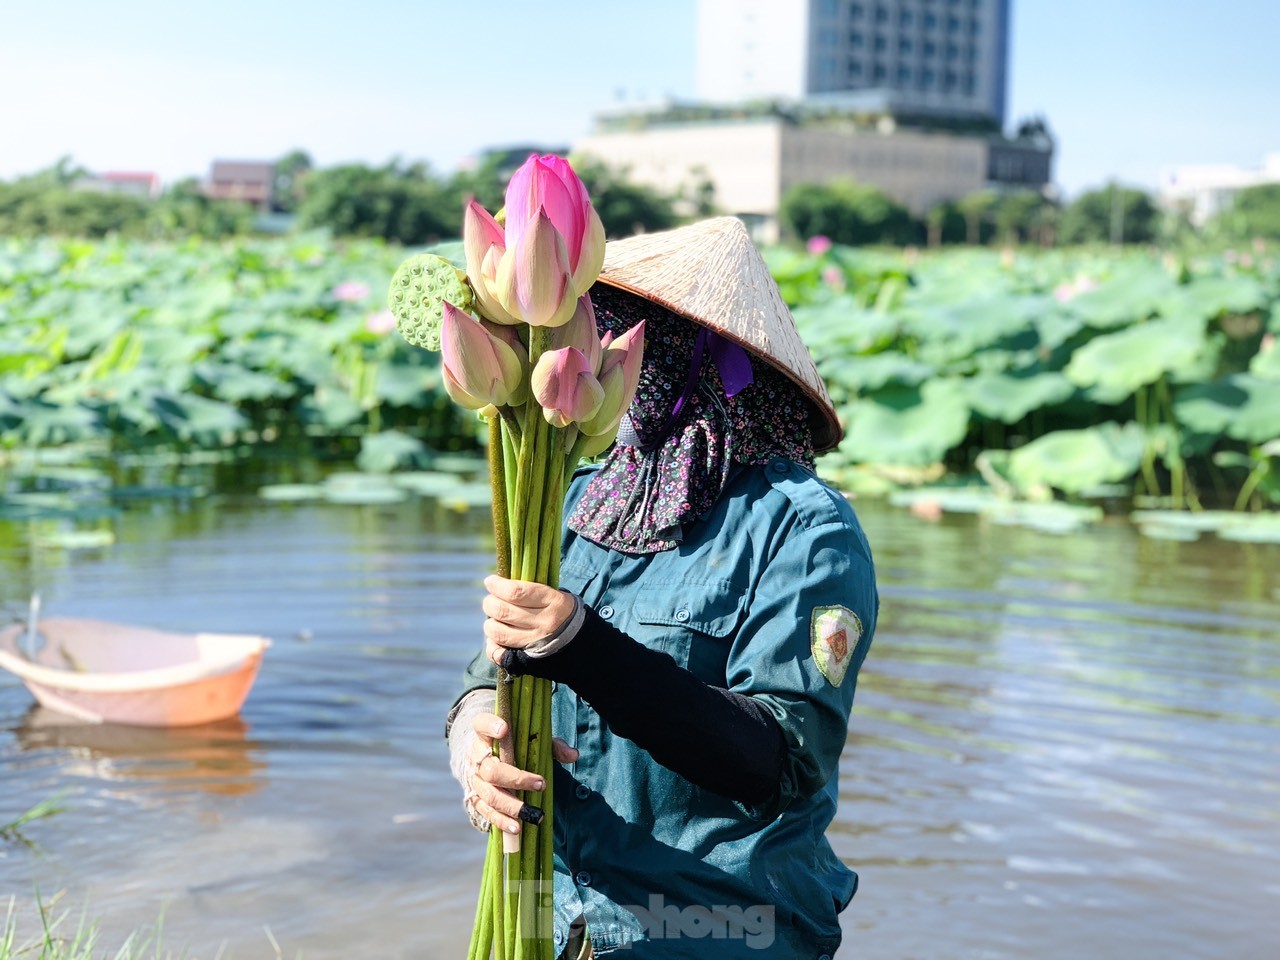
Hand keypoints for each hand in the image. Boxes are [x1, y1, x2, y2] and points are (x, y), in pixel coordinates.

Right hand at [467, 711, 578, 834]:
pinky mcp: (475, 797)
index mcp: (485, 735)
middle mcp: (476, 756)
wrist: (487, 756)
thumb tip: (573, 755)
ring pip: (489, 794)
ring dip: (512, 806)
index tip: (505, 729)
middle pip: (491, 770)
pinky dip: (501, 821)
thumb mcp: (533, 740)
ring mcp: (474, 779)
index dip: (491, 726)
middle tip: (541, 784)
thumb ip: (553, 745)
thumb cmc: (514, 745)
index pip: (481, 724)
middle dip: (516, 779)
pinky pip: (486, 811)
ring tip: (533, 815)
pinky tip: (517, 828)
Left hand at [482, 575, 576, 666]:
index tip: (490, 581)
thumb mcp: (557, 595)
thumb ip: (532, 589)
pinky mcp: (527, 659)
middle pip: (503, 611)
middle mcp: (544, 623)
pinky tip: (495, 638)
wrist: (581, 644)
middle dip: (490, 603)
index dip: (498, 586)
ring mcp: (535, 643)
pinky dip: (491, 645)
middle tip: (490, 600)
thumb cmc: (563, 613)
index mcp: (553, 602)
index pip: (516, 592)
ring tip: (493, 618)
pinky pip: (499, 653)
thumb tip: (501, 583)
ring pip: (498, 632)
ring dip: (489, 623)